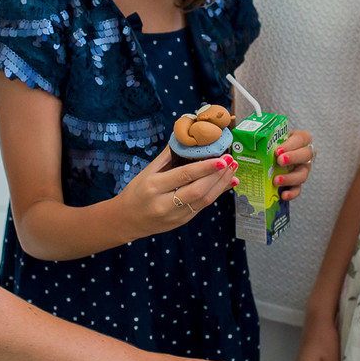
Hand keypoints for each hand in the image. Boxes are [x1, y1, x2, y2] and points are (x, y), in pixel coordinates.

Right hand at [120, 147, 238, 237]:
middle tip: (231, 161)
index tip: (222, 159)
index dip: (205, 168)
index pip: (184, 176)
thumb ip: (168, 156)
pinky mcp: (182, 222)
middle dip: (218, 175)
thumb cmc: (136, 192)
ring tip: (233, 170)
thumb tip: (187, 139)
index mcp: (154, 186)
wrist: (127, 220)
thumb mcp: (147, 171)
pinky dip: (216, 194)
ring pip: (204, 201)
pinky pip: (203, 206)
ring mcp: (174, 215)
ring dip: (221, 185)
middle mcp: (164, 203)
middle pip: (198, 191)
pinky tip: (226, 183)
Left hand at [274, 129, 314, 201]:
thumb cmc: (275, 143)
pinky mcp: (298, 182)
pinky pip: (298, 189)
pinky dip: (291, 193)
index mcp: (301, 139)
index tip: (278, 150)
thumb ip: (268, 139)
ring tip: (276, 180)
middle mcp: (305, 154)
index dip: (291, 145)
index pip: (301, 139)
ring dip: (289, 178)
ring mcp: (303, 169)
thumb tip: (250, 141)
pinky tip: (283, 195)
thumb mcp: (274, 137)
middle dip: (293, 158)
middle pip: (306, 155)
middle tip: (279, 161)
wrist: (275, 154)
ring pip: (302, 174)